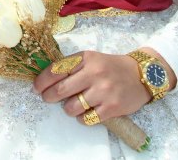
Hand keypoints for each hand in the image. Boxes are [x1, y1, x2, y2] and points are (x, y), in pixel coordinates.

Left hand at [33, 49, 172, 122]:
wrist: (141, 75)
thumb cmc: (110, 67)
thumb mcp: (91, 58)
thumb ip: (71, 66)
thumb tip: (45, 78)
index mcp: (85, 58)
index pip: (56, 70)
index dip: (42, 81)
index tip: (36, 87)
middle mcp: (94, 73)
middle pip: (61, 90)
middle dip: (49, 97)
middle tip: (48, 98)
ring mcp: (103, 91)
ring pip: (72, 107)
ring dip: (68, 109)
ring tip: (72, 105)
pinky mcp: (112, 107)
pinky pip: (86, 118)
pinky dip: (81, 118)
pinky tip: (85, 112)